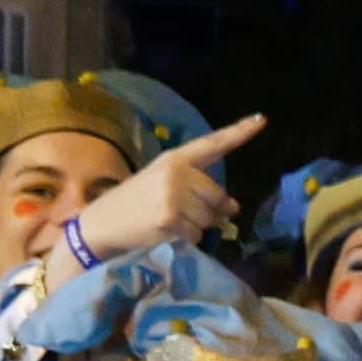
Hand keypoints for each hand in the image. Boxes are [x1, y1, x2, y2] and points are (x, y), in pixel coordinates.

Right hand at [70, 112, 264, 264]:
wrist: (100, 224)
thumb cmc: (134, 204)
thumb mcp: (161, 183)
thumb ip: (197, 188)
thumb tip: (234, 208)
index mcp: (174, 158)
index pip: (213, 144)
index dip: (239, 133)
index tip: (261, 120)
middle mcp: (175, 173)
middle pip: (218, 197)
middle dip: (211, 212)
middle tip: (185, 215)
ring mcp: (173, 196)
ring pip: (211, 219)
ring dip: (198, 227)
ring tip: (170, 222)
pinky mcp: (170, 219)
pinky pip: (198, 236)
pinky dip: (187, 240)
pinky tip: (166, 233)